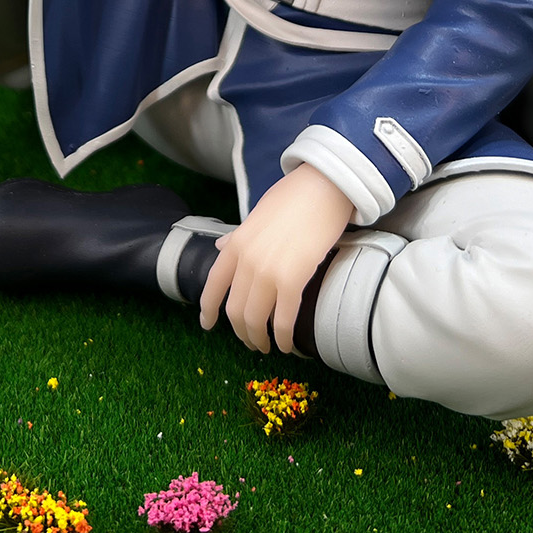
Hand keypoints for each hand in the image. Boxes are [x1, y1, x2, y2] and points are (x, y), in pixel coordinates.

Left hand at [199, 163, 353, 353]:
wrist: (324, 185)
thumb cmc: (295, 197)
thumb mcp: (257, 215)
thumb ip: (238, 236)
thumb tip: (220, 247)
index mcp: (236, 244)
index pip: (213, 285)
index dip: (208, 310)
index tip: (207, 325)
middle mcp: (246, 260)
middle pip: (235, 310)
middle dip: (241, 332)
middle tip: (251, 341)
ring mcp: (267, 271)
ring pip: (256, 319)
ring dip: (260, 339)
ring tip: (268, 346)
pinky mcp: (293, 279)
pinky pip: (284, 320)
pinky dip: (284, 338)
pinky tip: (288, 345)